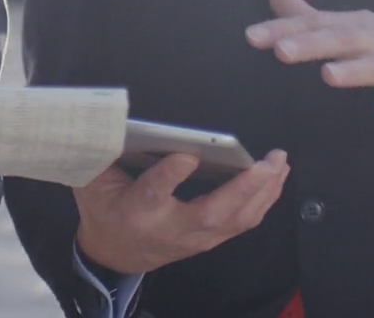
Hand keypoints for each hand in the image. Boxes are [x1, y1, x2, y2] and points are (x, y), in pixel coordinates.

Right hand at [73, 151, 290, 274]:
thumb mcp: (93, 180)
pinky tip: (276, 180)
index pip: (154, 192)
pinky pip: (243, 223)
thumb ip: (104, 154)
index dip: (171, 175)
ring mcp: (194, 238)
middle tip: (267, 162)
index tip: (188, 155)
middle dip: (243, 188)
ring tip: (280, 164)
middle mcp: (170, 227)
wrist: (114, 254)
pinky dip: (264, 201)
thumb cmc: (104, 209)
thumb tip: (116, 120)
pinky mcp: (209, 239)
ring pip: (235, 220)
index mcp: (136, 210)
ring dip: (263, 193)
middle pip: (211, 212)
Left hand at [245, 0, 373, 123]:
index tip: (251, 37)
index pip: (314, 23)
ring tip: (328, 75)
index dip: (282, 29)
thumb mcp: (352, 29)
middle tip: (281, 50)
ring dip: (353, 70)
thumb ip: (310, 16)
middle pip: (341, 38)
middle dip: (311, 43)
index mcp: (355, 25)